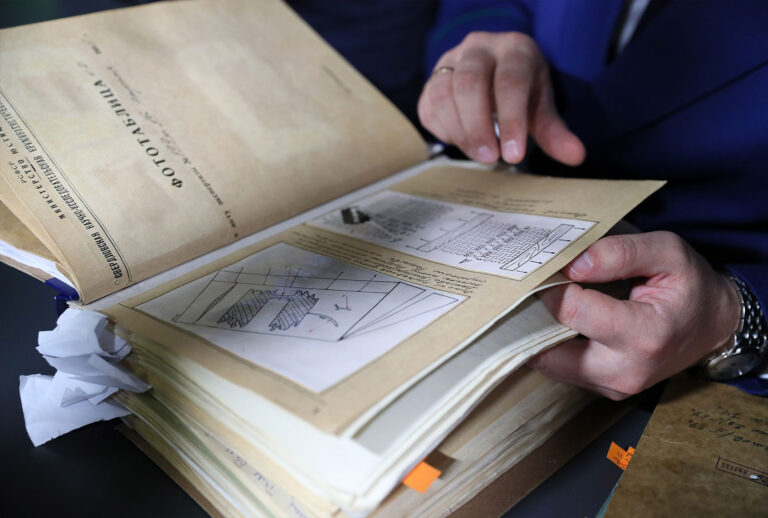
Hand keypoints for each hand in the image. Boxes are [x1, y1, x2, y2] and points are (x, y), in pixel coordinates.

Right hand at [418, 31, 584, 164]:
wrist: (494, 73)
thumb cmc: (521, 92)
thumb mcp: (540, 107)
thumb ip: (554, 132)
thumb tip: (576, 156)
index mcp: (514, 49)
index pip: (510, 81)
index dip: (511, 119)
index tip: (514, 155)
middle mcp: (478, 48)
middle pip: (470, 82)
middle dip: (478, 126)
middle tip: (489, 158)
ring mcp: (450, 61)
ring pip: (443, 92)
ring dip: (458, 130)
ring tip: (476, 154)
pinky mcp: (431, 80)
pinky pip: (428, 106)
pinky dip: (443, 129)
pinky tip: (460, 142)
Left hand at [530, 232, 740, 399]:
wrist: (713, 325)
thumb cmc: (690, 286)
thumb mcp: (667, 252)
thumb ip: (620, 252)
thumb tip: (572, 263)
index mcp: (644, 335)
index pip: (574, 312)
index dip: (554, 287)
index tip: (552, 269)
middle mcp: (625, 370)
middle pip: (550, 350)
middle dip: (533, 318)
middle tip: (531, 289)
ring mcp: (613, 386)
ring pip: (549, 365)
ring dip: (536, 334)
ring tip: (539, 303)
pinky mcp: (603, 389)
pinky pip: (560, 370)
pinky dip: (549, 346)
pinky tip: (554, 321)